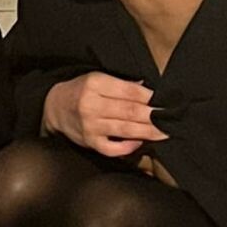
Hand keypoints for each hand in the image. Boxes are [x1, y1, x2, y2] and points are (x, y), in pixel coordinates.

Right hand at [42, 72, 165, 156]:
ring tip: (165, 132)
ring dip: (148, 131)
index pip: (129, 91)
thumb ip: (122, 84)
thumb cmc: (81, 90)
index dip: (150, 96)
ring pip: (126, 130)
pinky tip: (140, 141)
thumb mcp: (98, 78)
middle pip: (130, 111)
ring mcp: (91, 126)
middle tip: (171, 117)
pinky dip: (128, 147)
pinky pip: (113, 148)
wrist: (55, 108)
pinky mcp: (90, 142)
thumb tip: (148, 89)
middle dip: (154, 115)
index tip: (166, 100)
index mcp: (95, 84)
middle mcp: (91, 105)